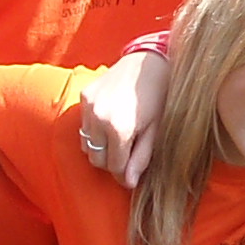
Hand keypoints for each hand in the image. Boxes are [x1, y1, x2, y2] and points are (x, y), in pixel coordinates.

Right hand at [80, 46, 170, 186]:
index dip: (124, 174)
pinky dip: (95, 130)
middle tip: (127, 155)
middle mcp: (99, 118)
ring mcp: (89, 106)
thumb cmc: (161, 97)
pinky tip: (111, 121)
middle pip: (97, 159)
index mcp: (119, 129)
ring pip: (87, 145)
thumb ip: (141, 158)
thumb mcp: (156, 130)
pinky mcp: (85, 96)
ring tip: (120, 139)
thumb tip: (128, 183)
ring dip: (101, 148)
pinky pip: (84, 126)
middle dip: (111, 162)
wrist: (151, 61)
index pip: (114, 167)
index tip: (131, 175)